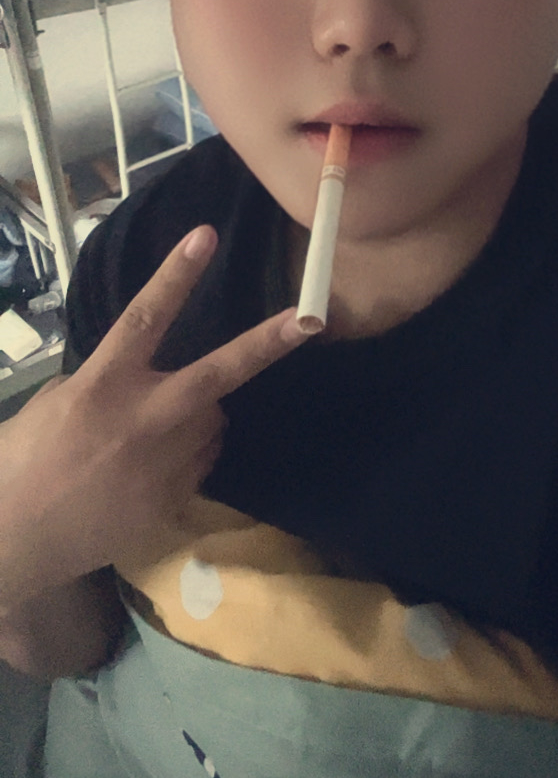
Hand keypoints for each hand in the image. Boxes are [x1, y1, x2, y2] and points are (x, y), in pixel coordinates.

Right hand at [0, 224, 308, 609]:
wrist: (18, 540)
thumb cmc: (22, 462)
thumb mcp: (54, 403)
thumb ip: (102, 380)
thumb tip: (138, 374)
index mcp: (102, 385)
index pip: (145, 318)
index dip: (176, 275)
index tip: (205, 237)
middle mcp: (142, 419)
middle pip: (217, 373)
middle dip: (266, 344)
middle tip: (308, 321)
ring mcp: (163, 463)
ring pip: (214, 420)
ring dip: (201, 414)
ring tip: (155, 431)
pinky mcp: (174, 500)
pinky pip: (202, 461)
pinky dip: (190, 453)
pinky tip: (151, 467)